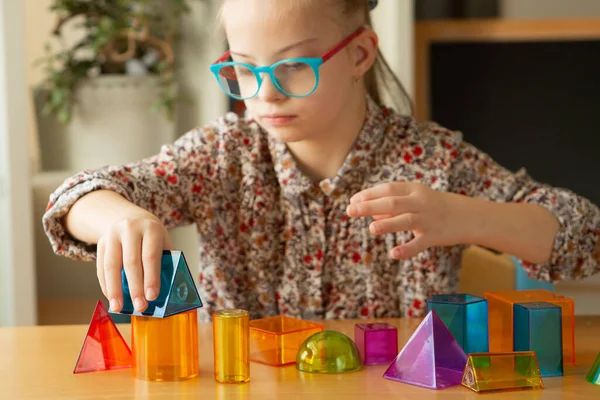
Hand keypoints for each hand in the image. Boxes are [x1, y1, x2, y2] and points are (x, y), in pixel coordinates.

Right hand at [96, 212, 172, 312]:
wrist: (130, 217)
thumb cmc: (152, 236)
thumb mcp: (163, 242)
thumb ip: (166, 262)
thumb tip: (167, 292)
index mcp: (151, 229)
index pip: (150, 256)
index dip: (151, 278)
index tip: (152, 297)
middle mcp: (130, 229)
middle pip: (131, 262)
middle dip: (135, 287)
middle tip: (140, 307)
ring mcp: (113, 235)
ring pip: (111, 265)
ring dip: (115, 289)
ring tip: (118, 307)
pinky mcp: (101, 242)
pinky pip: (101, 267)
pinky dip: (106, 284)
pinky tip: (111, 297)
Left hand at [346, 182, 465, 258]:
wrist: (466, 216)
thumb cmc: (432, 206)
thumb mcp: (414, 200)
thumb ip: (392, 206)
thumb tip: (370, 213)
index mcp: (414, 190)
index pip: (388, 189)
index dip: (369, 194)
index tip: (353, 200)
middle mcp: (420, 203)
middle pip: (392, 203)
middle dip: (369, 206)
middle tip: (350, 211)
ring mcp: (428, 220)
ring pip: (405, 221)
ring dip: (388, 224)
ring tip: (371, 228)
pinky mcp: (434, 236)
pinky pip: (419, 244)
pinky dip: (407, 249)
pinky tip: (394, 253)